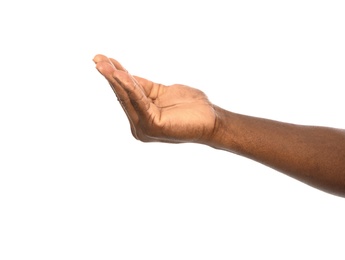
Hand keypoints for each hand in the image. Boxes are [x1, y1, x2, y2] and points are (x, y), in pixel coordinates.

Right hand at [93, 54, 216, 142]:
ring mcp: (145, 128)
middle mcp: (140, 125)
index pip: (127, 94)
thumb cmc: (191, 107)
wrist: (212, 120)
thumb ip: (143, 87)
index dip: (116, 76)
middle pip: (124, 96)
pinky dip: (129, 87)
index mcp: (142, 117)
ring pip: (128, 98)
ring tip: (102, 64)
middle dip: (111, 75)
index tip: (102, 60)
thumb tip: (123, 75)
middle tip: (97, 59)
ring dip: (115, 79)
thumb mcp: (162, 92)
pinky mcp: (152, 126)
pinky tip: (120, 75)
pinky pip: (139, 101)